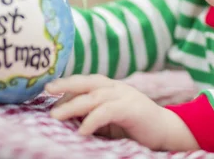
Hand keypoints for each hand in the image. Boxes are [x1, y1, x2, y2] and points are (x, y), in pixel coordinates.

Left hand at [45, 75, 198, 151]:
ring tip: (55, 116)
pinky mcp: (131, 109)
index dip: (66, 86)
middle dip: (65, 84)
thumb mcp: (109, 120)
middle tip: (46, 89)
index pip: (84, 82)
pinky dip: (93, 120)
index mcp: (110, 87)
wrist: (167, 131)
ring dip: (72, 106)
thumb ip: (91, 116)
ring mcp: (125, 96)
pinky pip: (108, 111)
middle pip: (86, 82)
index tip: (47, 91)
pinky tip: (82, 131)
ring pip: (94, 96)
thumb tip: (65, 120)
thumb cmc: (135, 127)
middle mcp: (116, 87)